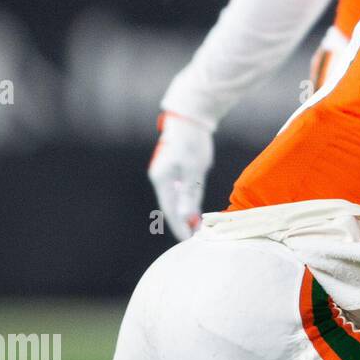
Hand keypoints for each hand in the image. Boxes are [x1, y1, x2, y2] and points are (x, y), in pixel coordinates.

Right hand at [148, 112, 213, 239]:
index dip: (179, 226)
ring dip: (186, 212)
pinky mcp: (175, 168)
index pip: (170, 209)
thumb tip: (186, 216)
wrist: (191, 119)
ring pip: (177, 198)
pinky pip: (181, 190)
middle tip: (196, 236)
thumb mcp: (194, 170)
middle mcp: (161, 178)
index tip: (188, 240)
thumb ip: (190, 193)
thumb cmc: (192, 143)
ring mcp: (167, 173)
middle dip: (182, 221)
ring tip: (198, 227)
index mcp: (162, 179)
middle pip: (172, 206)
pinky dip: (188, 200)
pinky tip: (195, 209)